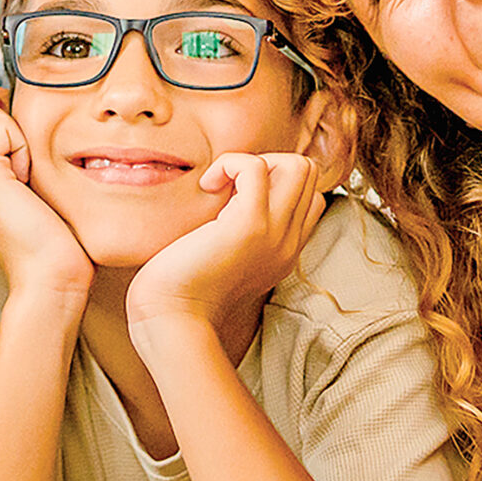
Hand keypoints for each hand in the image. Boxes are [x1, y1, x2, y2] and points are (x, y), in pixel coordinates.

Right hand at [0, 94, 92, 300]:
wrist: (50, 278)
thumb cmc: (59, 243)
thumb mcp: (41, 191)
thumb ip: (28, 159)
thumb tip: (26, 117)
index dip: (13, 131)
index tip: (33, 170)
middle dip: (12, 128)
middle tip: (31, 174)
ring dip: (16, 135)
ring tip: (29, 178)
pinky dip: (20, 143)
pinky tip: (27, 179)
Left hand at [126, 151, 325, 352]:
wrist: (171, 319)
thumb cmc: (181, 290)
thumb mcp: (223, 258)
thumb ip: (238, 233)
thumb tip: (226, 194)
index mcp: (284, 252)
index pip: (310, 197)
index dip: (276, 183)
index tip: (235, 196)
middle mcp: (288, 243)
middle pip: (309, 173)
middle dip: (269, 163)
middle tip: (229, 186)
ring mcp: (275, 234)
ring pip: (298, 165)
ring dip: (254, 161)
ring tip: (221, 185)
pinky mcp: (249, 225)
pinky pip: (255, 167)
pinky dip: (230, 164)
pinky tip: (207, 187)